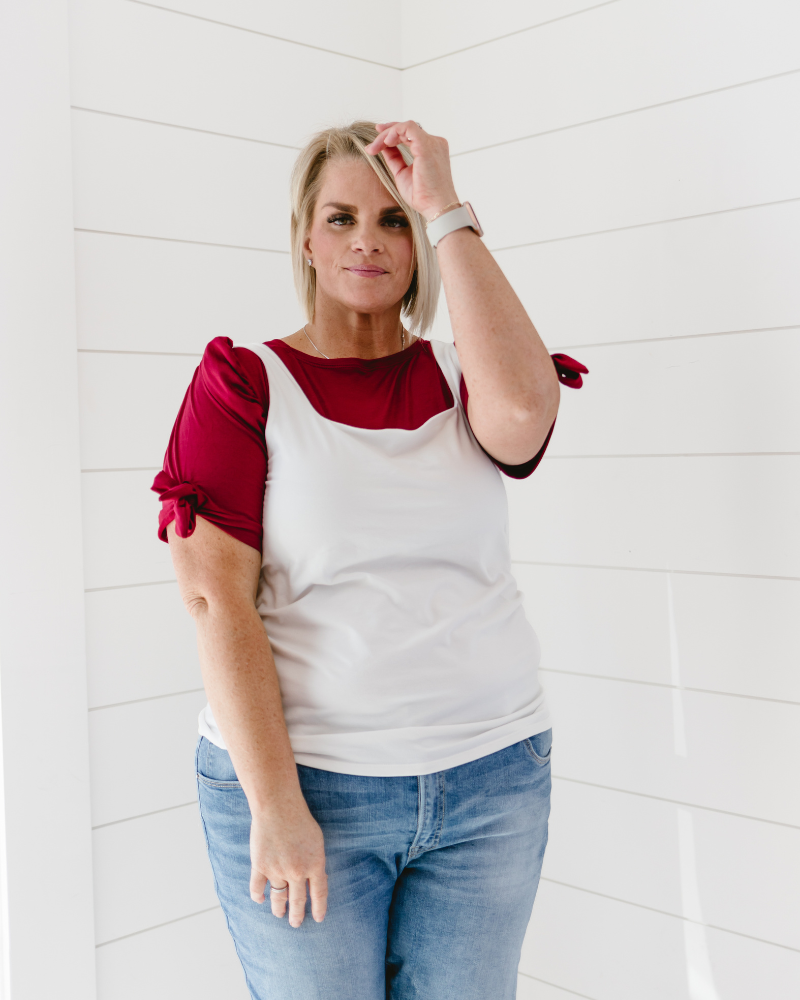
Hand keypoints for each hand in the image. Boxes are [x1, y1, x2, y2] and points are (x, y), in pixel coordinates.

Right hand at [249, 797, 326, 927]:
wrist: (278, 806)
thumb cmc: (300, 819)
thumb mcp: (317, 840)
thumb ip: (316, 860)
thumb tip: (317, 878)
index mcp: (315, 865)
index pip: (319, 894)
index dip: (319, 909)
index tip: (317, 919)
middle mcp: (297, 872)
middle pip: (297, 902)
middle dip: (296, 916)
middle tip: (295, 923)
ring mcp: (277, 870)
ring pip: (278, 897)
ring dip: (278, 908)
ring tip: (279, 914)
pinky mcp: (260, 866)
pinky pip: (257, 888)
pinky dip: (258, 896)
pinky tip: (260, 900)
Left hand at [365, 121, 459, 221]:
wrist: (435, 207)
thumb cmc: (423, 196)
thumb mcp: (402, 173)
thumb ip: (395, 158)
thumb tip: (383, 146)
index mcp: (431, 150)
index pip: (410, 135)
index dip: (392, 135)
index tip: (377, 142)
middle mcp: (434, 143)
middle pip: (406, 129)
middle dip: (385, 134)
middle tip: (371, 147)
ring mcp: (432, 143)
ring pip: (405, 127)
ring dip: (386, 134)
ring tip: (375, 147)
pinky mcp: (426, 145)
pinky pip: (408, 128)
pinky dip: (394, 131)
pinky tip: (385, 142)